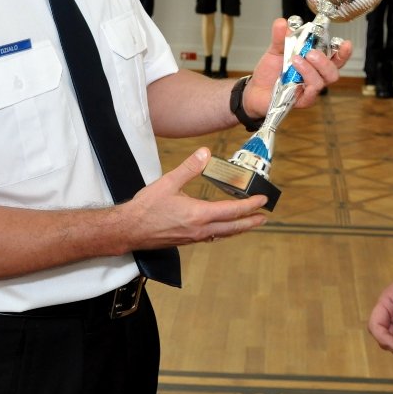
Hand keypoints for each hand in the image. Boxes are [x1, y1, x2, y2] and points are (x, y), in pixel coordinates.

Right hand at [123, 148, 267, 246]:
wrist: (129, 229)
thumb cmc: (146, 208)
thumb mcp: (168, 182)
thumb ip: (189, 167)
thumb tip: (205, 153)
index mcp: (198, 214)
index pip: (231, 210)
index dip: (249, 206)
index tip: (262, 200)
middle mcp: (200, 229)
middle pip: (232, 227)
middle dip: (250, 222)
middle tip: (263, 218)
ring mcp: (194, 237)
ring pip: (223, 234)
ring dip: (238, 228)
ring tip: (248, 224)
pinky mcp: (187, 240)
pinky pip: (212, 237)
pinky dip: (223, 232)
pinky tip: (222, 229)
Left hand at [245, 17, 352, 114]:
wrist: (255, 89)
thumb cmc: (271, 71)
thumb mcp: (275, 50)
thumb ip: (280, 37)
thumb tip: (282, 22)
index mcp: (315, 62)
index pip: (335, 58)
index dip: (343, 52)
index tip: (345, 43)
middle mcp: (316, 77)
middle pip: (333, 72)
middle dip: (325, 61)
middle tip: (311, 52)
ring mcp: (310, 90)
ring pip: (321, 82)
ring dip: (310, 69)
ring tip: (295, 59)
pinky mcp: (301, 101)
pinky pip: (310, 94)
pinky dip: (304, 80)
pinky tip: (294, 72)